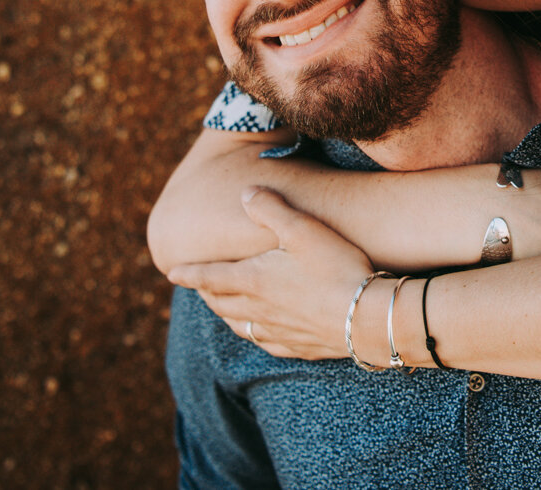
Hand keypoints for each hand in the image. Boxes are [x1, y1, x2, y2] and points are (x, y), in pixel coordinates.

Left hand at [167, 187, 372, 359]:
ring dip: (226, 315)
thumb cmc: (336, 268)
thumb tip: (245, 193)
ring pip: (239, 326)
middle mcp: (258, 309)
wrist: (368, 318)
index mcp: (253, 280)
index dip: (189, 274)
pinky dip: (254, 334)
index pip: (210, 277)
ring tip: (222, 308)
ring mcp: (277, 332)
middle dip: (206, 293)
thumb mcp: (303, 229)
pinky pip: (265, 342)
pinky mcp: (298, 347)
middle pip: (221, 303)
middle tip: (198, 286)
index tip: (172, 272)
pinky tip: (260, 333)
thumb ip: (271, 209)